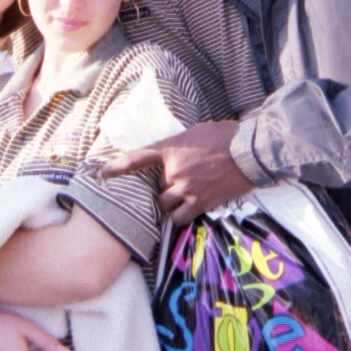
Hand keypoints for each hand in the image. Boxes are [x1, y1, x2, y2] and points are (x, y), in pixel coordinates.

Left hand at [101, 120, 253, 223]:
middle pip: (156, 187)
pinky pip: (181, 218)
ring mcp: (187, 189)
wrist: (249, 152)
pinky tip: (189, 209)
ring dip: (171, 202)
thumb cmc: (225, 136)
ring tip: (183, 196)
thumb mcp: (195, 133)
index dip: (116, 167)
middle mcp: (174, 171)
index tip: (101, 174)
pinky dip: (181, 215)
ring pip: (166, 204)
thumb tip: (172, 156)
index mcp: (171, 149)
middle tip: (178, 180)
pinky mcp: (201, 203)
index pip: (137, 158)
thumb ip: (178, 146)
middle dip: (164, 186)